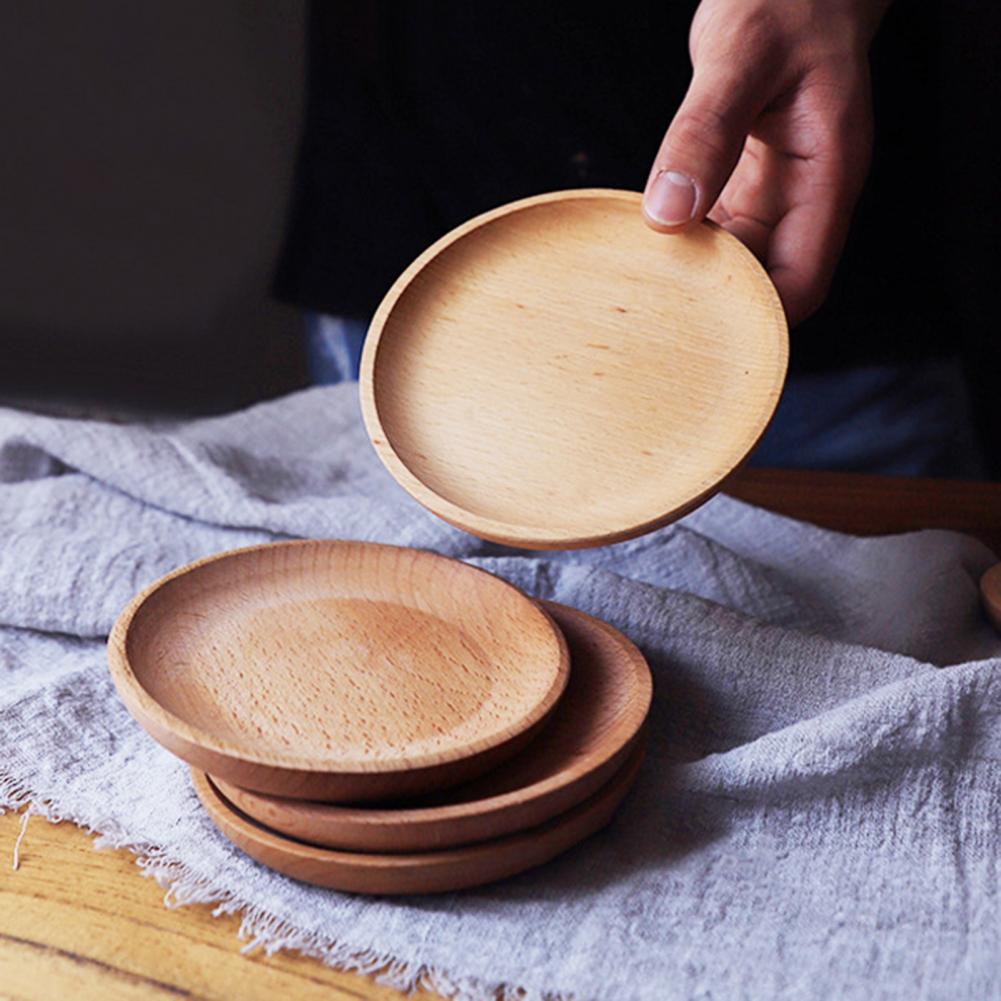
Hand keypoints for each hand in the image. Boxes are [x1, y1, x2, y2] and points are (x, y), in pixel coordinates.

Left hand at [642, 0, 888, 325]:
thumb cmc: (783, 1)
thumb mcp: (740, 56)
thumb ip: (704, 132)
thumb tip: (668, 211)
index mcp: (826, 176)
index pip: (802, 282)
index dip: (758, 316)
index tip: (701, 327)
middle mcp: (803, 197)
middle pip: (766, 287)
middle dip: (719, 309)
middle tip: (654, 319)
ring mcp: (773, 194)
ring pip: (736, 266)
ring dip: (694, 280)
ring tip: (643, 293)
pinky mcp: (742, 184)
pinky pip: (714, 234)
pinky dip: (682, 246)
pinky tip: (645, 249)